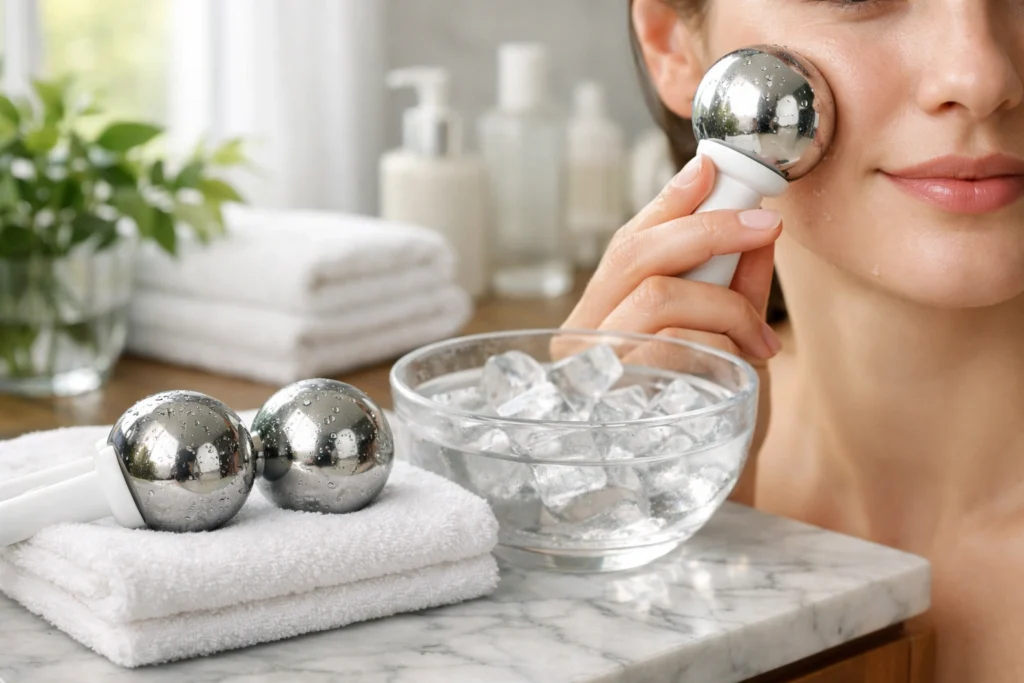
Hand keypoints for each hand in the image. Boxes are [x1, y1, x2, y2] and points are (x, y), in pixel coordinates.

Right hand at [561, 155, 782, 504]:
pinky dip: (721, 341)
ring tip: (761, 336)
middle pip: (636, 254)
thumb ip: (735, 284)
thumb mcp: (727, 337)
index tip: (717, 166)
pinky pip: (673, 343)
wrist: (705, 493)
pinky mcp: (611, 397)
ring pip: (658, 294)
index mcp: (603, 312)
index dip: (673, 200)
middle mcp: (583, 334)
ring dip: (725, 303)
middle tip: (765, 225)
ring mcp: (591, 367)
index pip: (631, 240)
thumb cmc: (710, 414)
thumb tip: (756, 222)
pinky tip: (745, 363)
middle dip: (707, 228)